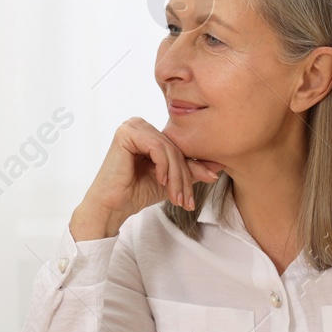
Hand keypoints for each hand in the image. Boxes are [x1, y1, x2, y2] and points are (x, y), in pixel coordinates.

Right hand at [68, 118, 221, 239]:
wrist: (112, 207)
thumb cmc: (136, 193)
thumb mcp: (171, 180)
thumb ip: (191, 169)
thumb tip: (219, 164)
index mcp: (149, 132)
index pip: (179, 147)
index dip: (195, 166)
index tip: (210, 180)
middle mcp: (140, 125)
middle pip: (175, 147)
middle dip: (185, 176)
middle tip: (188, 200)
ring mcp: (132, 126)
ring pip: (169, 149)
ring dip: (176, 176)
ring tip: (177, 197)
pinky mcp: (127, 133)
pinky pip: (157, 148)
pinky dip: (164, 167)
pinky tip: (161, 182)